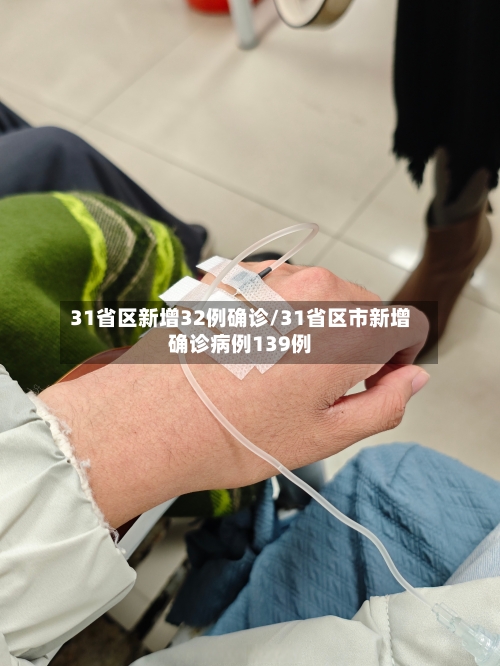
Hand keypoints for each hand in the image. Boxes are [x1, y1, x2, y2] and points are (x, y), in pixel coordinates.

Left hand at [40, 263, 428, 527]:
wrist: (148, 419)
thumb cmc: (229, 433)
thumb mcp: (323, 436)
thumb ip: (383, 405)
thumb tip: (411, 381)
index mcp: (346, 328)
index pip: (403, 326)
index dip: (396, 360)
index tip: (373, 384)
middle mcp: (313, 290)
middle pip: (363, 310)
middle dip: (356, 345)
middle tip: (320, 391)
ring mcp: (272, 280)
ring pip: (321, 299)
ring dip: (315, 331)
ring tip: (276, 376)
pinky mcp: (238, 281)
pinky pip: (281, 294)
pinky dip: (280, 320)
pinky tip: (250, 357)